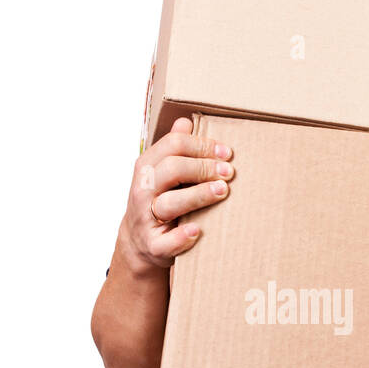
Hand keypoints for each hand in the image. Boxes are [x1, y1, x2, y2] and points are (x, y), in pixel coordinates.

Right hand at [119, 116, 233, 271]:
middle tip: (229, 171)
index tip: (226, 152)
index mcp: (147, 167)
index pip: (173, 146)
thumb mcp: (161, 172)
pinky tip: (197, 230)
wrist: (139, 243)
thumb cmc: (158, 201)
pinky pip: (166, 242)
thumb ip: (172, 148)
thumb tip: (185, 122)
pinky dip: (181, 237)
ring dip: (198, 195)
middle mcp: (143, 190)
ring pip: (170, 203)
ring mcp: (146, 218)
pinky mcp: (153, 245)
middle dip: (203, 168)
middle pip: (172, 169)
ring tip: (222, 191)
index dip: (201, 146)